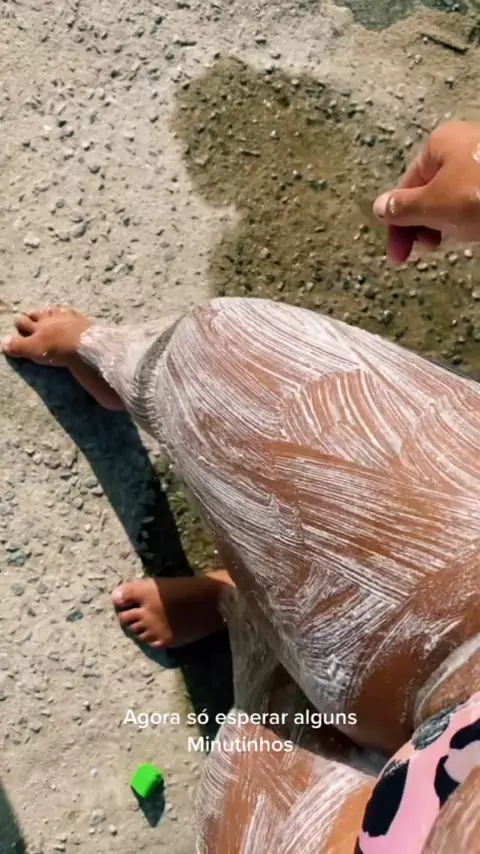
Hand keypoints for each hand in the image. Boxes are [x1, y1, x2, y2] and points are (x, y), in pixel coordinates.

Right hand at [373, 120, 479, 262]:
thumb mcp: (433, 204)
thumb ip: (402, 208)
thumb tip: (379, 206)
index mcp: (439, 143)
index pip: (405, 187)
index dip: (397, 224)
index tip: (399, 257)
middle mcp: (462, 145)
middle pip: (429, 192)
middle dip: (423, 225)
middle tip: (427, 250)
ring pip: (453, 199)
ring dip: (446, 225)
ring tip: (455, 241)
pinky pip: (476, 201)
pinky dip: (470, 219)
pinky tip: (475, 232)